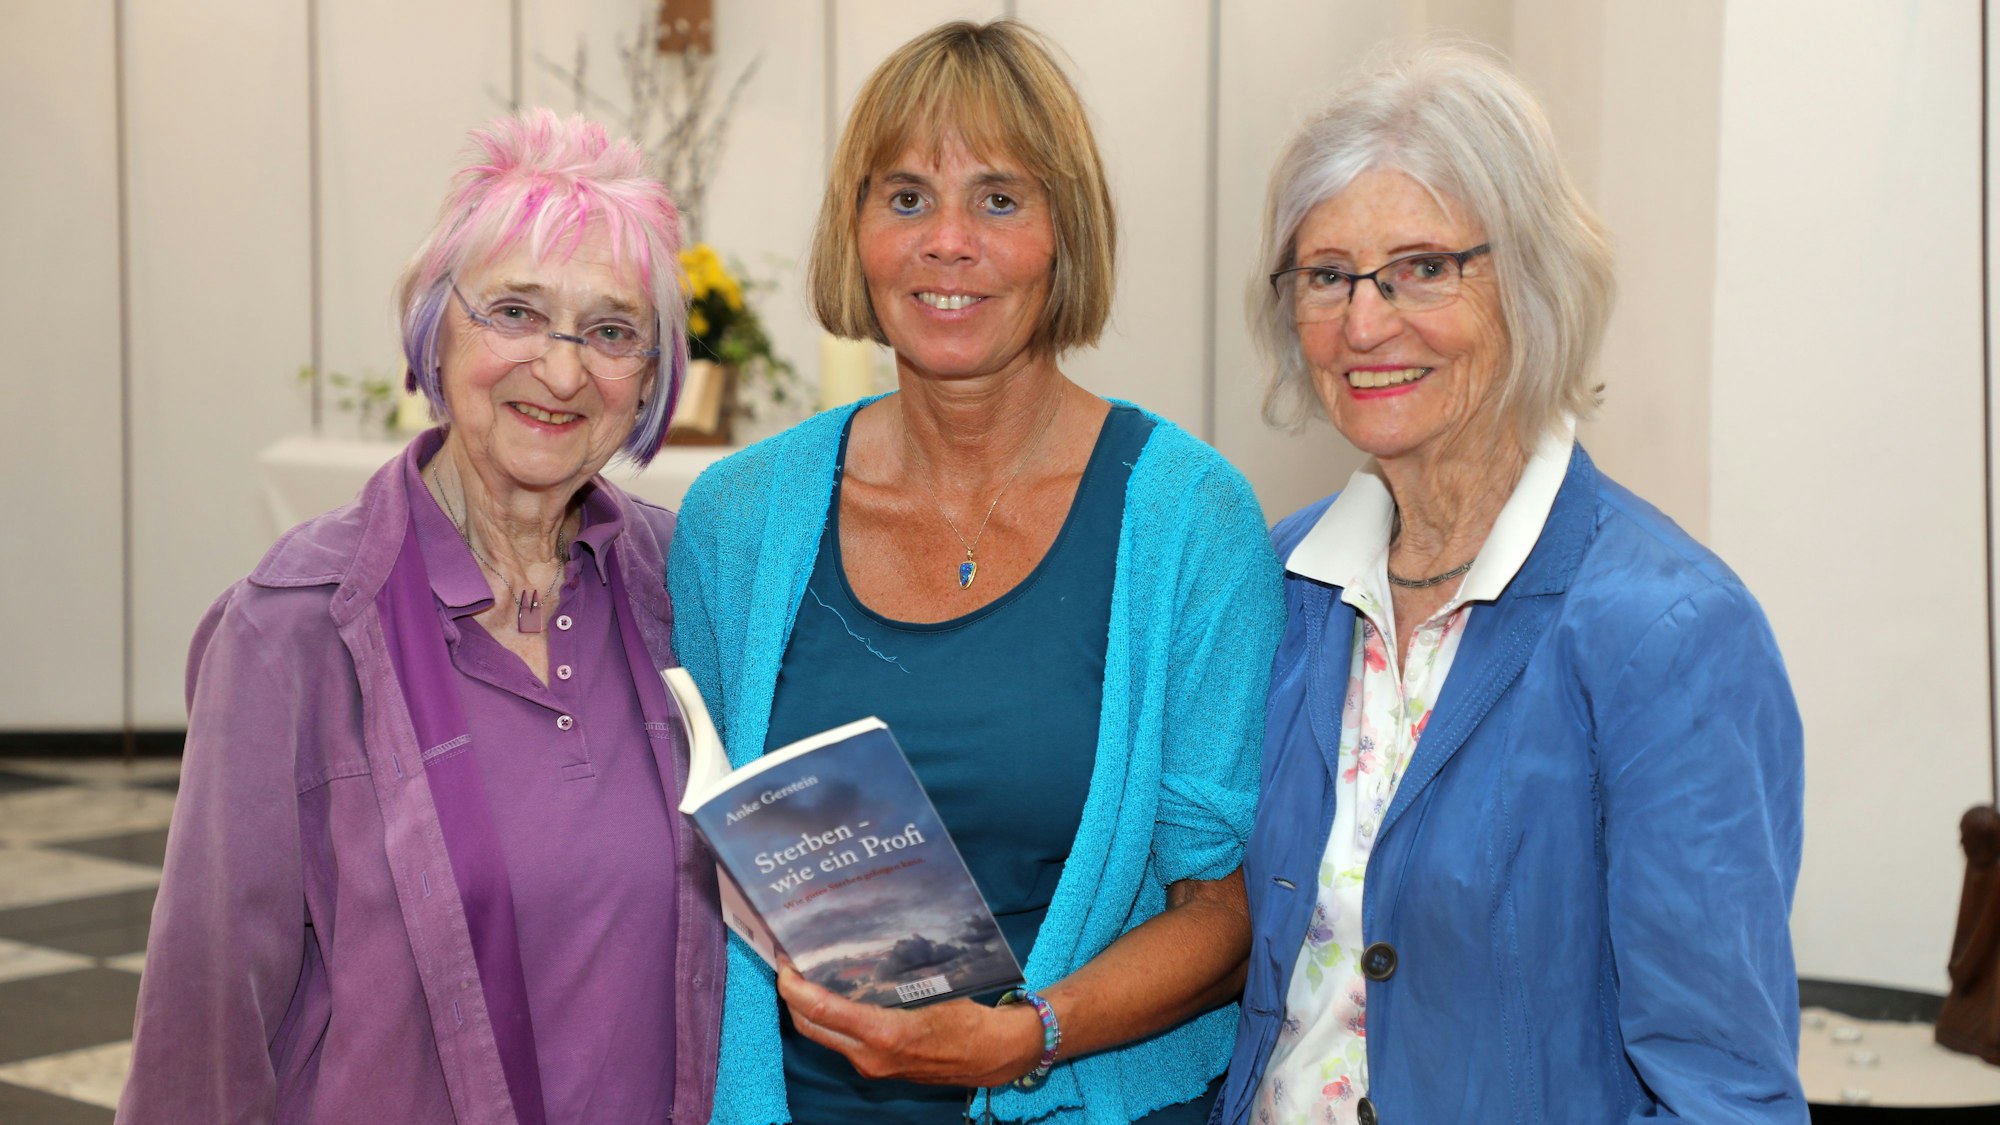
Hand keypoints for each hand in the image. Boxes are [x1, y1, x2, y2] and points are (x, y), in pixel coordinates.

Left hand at [777, 965, 1042, 1086]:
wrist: (991, 1057)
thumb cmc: (968, 1018)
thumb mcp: (935, 988)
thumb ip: (898, 974)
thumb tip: (866, 945)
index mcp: (884, 1034)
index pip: (821, 1011)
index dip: (794, 986)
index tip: (783, 962)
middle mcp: (870, 1056)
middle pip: (810, 1027)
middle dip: (792, 996)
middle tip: (788, 963)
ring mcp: (871, 1066)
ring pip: (822, 1036)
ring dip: (808, 1008)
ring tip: (806, 973)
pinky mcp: (876, 1067)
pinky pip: (840, 1042)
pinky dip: (829, 1019)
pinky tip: (834, 994)